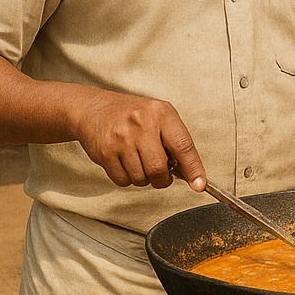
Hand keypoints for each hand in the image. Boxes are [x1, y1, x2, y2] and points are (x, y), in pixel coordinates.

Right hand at [73, 90, 206, 191]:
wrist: (94, 109)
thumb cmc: (132, 115)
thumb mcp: (159, 116)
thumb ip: (175, 141)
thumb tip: (191, 172)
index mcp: (162, 113)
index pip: (183, 146)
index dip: (193, 168)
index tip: (199, 184)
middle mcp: (142, 124)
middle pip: (159, 168)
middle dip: (162, 178)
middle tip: (160, 173)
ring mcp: (122, 138)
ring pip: (141, 178)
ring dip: (143, 178)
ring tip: (139, 161)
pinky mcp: (105, 152)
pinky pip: (123, 181)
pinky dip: (127, 179)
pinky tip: (125, 162)